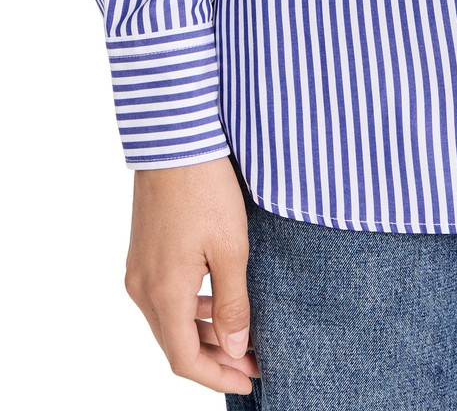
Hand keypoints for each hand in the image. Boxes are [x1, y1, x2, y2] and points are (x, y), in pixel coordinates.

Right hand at [124, 155, 259, 393]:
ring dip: (204, 335)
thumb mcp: (231, 248)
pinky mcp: (142, 254)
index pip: (185, 360)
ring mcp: (138, 271)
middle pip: (175, 344)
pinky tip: (218, 303)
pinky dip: (190, 310)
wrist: (175, 140)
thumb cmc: (206, 188)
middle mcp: (142, 289)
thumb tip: (235, 350)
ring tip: (242, 335)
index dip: (217, 378)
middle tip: (254, 360)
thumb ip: (233, 305)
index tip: (250, 379)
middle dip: (216, 359)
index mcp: (163, 293)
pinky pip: (164, 299)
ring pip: (169, 322)